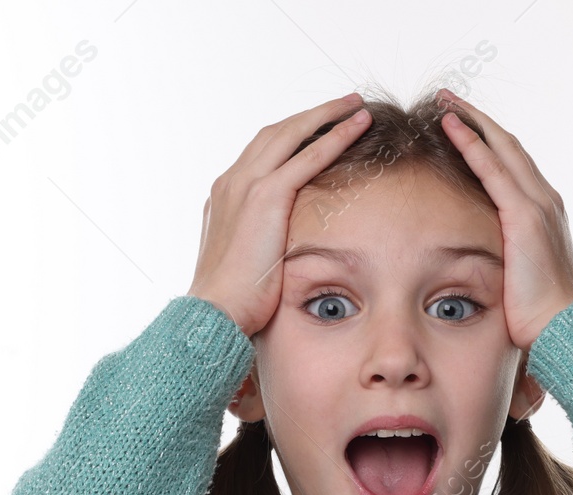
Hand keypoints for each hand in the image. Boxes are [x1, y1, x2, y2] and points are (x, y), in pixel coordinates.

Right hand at [187, 93, 374, 337]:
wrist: (214, 311)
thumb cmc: (231, 300)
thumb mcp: (243, 261)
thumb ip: (257, 242)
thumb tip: (277, 249)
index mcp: (225, 195)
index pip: (261, 152)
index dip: (291, 137)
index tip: (316, 130)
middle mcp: (232, 181)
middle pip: (276, 132)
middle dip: (311, 116)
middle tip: (343, 105)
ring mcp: (246, 185)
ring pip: (293, 133)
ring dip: (327, 115)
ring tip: (356, 106)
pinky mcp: (266, 196)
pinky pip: (308, 155)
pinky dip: (335, 135)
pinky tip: (358, 125)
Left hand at [435, 88, 572, 352]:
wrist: (562, 329)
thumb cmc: (539, 314)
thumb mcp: (519, 276)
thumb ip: (505, 257)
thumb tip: (482, 262)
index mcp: (544, 213)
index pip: (514, 165)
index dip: (490, 141)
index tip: (465, 126)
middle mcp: (545, 200)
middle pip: (509, 146)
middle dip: (479, 120)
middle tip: (449, 102)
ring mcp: (538, 205)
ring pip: (502, 148)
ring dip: (472, 122)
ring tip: (445, 104)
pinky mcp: (525, 216)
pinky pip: (493, 169)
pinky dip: (472, 144)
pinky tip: (451, 128)